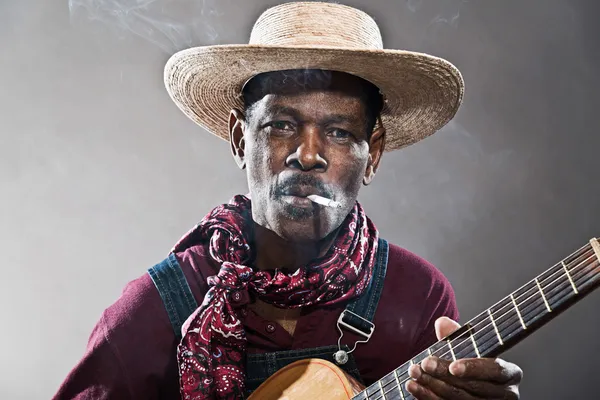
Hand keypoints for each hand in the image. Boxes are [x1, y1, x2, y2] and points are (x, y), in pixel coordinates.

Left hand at [406, 317, 522, 398]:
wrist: (467, 384)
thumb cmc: (470, 362)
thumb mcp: (466, 347)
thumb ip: (456, 336)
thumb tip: (442, 323)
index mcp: (509, 374)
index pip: (495, 370)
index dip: (474, 368)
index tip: (453, 366)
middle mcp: (505, 395)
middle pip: (473, 387)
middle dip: (444, 375)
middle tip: (424, 364)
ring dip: (432, 386)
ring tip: (414, 373)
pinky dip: (429, 397)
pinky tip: (415, 387)